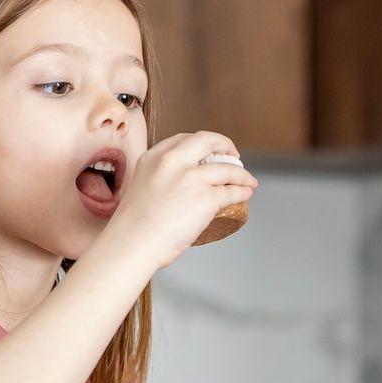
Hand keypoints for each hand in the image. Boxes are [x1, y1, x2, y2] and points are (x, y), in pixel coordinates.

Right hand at [95, 131, 255, 271]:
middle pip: (208, 141)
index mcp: (153, 157)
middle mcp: (172, 161)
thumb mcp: (141, 186)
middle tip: (234, 155)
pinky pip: (232, 191)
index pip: (183, 139)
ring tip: (248, 180)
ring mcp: (190, 178)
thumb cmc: (134, 226)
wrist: (133, 243)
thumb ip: (158, 179)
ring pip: (227, 168)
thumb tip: (178, 187)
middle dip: (225, 145)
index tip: (211, 149)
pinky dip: (243, 191)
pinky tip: (245, 193)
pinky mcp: (205, 198)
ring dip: (242, 174)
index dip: (202, 143)